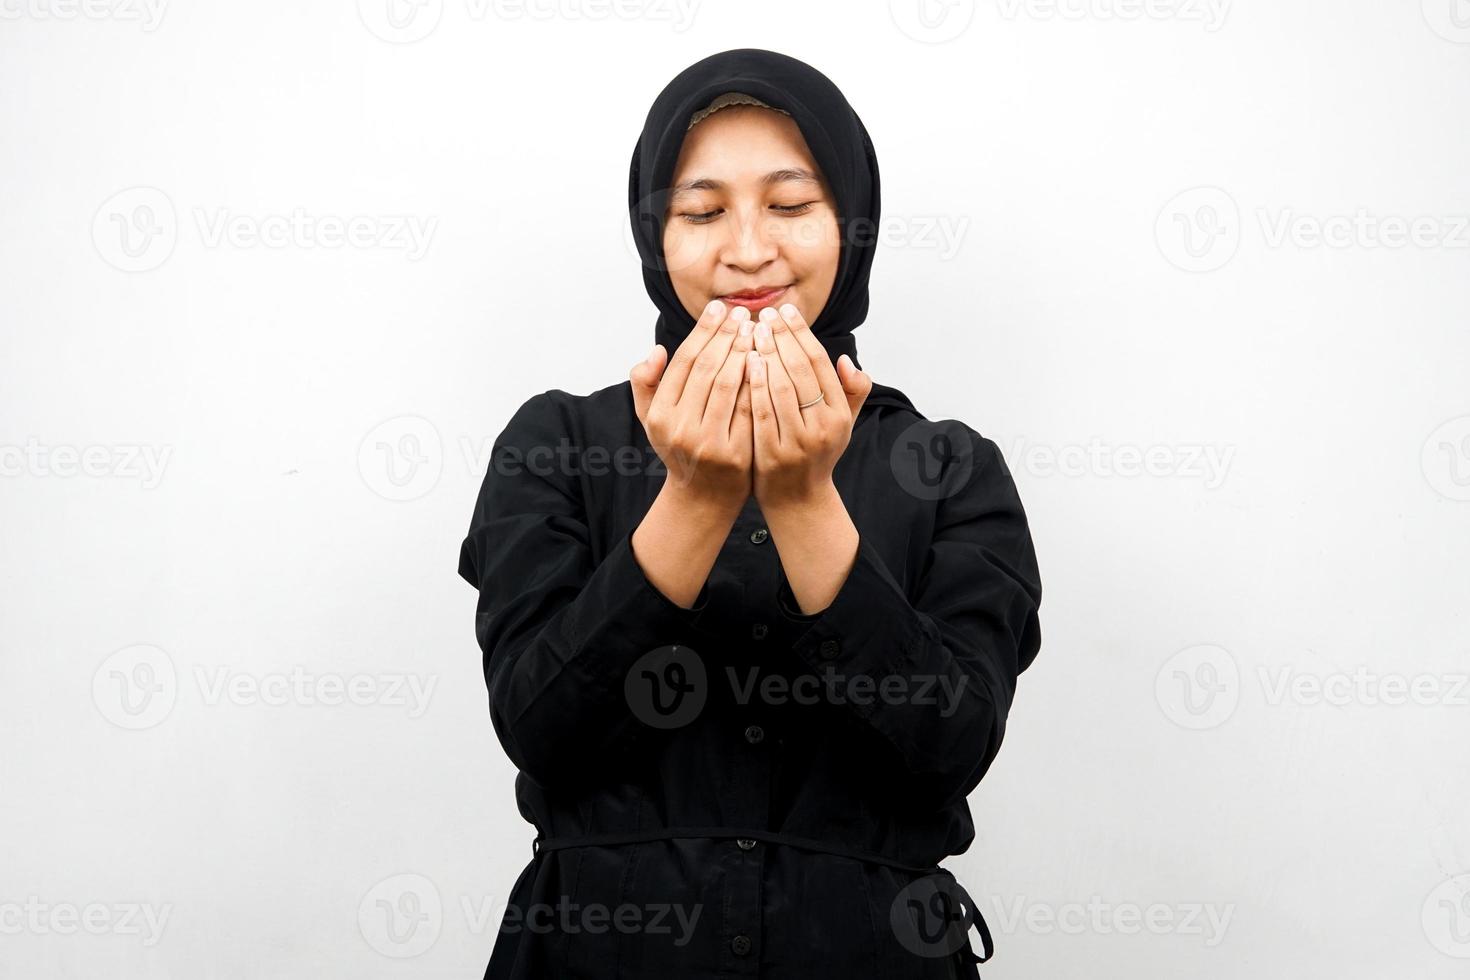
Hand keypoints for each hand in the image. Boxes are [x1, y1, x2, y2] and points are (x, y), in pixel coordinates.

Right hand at [631, 300, 756, 510]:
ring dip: (745, 352)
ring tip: (756, 328)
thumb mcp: (651, 419)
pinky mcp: (736, 454)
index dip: (703, 330)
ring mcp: (708, 443)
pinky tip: (768, 359)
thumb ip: (645, 382)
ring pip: (729, 385)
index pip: (684, 361)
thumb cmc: (679, 448)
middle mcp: (681, 428)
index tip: (719, 307)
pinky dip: (759, 381)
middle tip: (742, 312)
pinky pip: (750, 409)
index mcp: (660, 414)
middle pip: (707, 369)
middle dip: (726, 335)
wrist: (703, 497)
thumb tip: (658, 350)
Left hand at [744, 303, 871, 508]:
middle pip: (800, 370)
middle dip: (781, 337)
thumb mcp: (842, 424)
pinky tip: (744, 362)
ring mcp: (798, 442)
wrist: (798, 500)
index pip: (820, 363)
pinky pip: (761, 412)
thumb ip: (851, 391)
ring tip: (751, 330)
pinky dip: (753, 384)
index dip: (802, 333)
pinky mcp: (773, 454)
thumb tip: (846, 360)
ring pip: (781, 388)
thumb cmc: (816, 453)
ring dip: (766, 354)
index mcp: (840, 414)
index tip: (785, 311)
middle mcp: (823, 427)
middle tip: (763, 313)